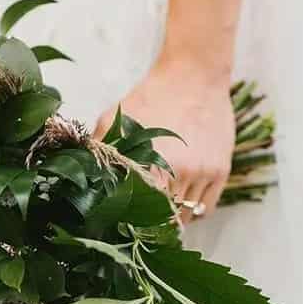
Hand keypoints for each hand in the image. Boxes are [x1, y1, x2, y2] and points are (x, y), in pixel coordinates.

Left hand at [93, 57, 235, 221]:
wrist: (194, 74)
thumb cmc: (150, 96)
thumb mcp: (114, 118)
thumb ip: (99, 148)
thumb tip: (81, 177)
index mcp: (150, 165)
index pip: (140, 214)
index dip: (131, 226)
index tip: (124, 229)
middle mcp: (178, 173)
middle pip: (164, 222)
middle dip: (151, 228)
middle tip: (141, 229)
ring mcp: (202, 174)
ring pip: (186, 218)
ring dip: (172, 222)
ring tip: (160, 218)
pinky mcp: (220, 171)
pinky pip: (206, 208)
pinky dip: (193, 212)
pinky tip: (181, 204)